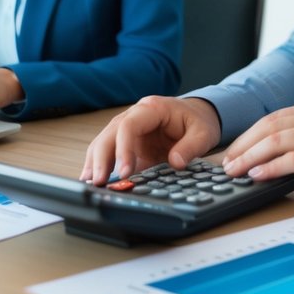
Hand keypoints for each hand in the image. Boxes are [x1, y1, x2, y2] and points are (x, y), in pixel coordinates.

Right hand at [81, 96, 221, 184]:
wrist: (196, 115)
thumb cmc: (197, 121)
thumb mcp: (203, 133)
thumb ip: (191, 147)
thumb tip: (175, 162)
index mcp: (152, 108)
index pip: (129, 125)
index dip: (123, 148)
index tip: (125, 172)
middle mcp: (135, 115)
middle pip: (109, 134)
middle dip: (101, 158)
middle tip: (99, 182)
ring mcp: (128, 129)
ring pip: (103, 142)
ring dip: (95, 162)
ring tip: (91, 184)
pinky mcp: (127, 143)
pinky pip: (109, 153)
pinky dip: (100, 165)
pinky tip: (94, 181)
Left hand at [221, 99, 293, 187]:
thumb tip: (280, 149)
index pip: (273, 118)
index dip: (249, 135)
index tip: (235, 150)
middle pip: (269, 126)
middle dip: (243, 145)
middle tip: (226, 163)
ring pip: (276, 140)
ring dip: (251, 156)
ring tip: (235, 171)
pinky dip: (272, 166)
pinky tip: (259, 174)